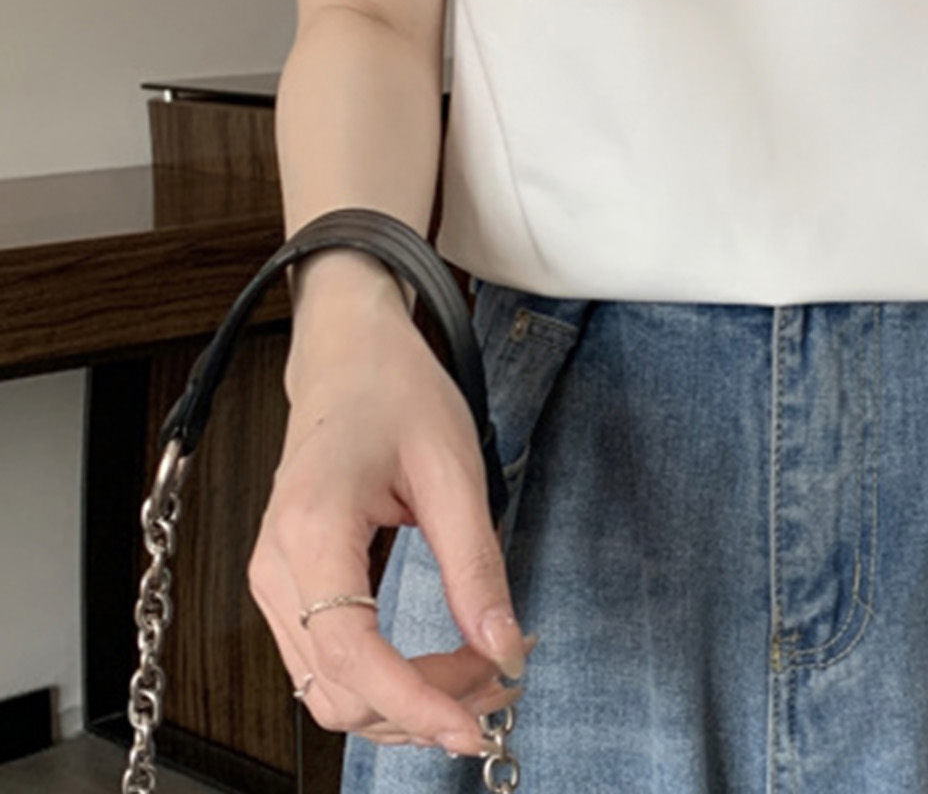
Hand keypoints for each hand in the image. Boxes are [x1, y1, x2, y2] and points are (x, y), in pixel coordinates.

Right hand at [249, 295, 533, 751]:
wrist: (347, 352)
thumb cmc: (394, 391)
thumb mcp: (453, 468)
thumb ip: (475, 564)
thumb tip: (503, 647)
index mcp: (311, 532)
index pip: (350, 657)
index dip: (413, 704)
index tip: (472, 725)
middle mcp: (275, 567)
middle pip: (338, 691)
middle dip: (423, 705)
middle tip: (504, 676)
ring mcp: (273, 581)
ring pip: (330, 690)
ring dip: (408, 700)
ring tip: (485, 671)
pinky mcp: (289, 585)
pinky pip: (329, 662)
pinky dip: (388, 679)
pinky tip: (444, 660)